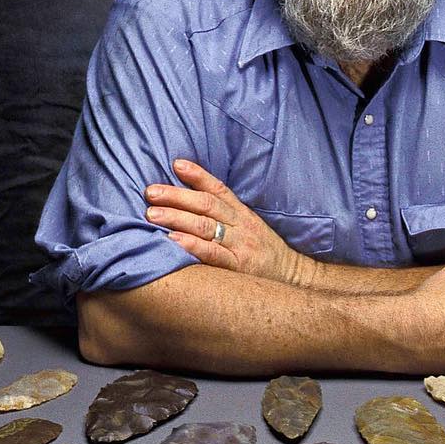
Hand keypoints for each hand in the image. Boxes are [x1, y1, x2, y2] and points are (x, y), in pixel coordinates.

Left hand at [145, 159, 308, 285]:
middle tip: (150, 192)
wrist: (293, 278)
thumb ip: (226, 216)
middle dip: (176, 196)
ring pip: (206, 227)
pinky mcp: (238, 267)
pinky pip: (212, 253)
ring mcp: (240, 246)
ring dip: (177, 218)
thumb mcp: (250, 229)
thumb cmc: (265, 254)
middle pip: (207, 205)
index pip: (219, 190)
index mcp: (243, 215)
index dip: (198, 176)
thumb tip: (192, 204)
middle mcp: (242, 226)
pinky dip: (190, 245)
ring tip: (152, 214)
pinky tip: (171, 240)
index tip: (176, 165)